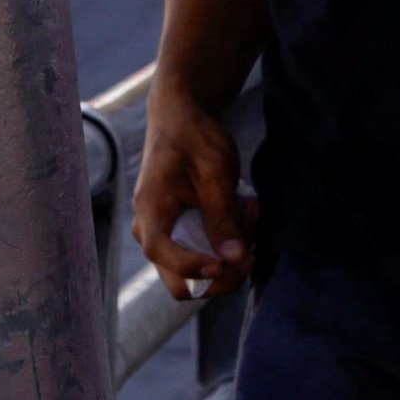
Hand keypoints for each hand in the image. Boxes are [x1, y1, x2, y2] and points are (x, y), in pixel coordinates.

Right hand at [132, 91, 256, 304]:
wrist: (180, 118)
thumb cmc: (193, 137)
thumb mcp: (214, 171)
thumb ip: (222, 216)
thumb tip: (234, 258)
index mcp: (150, 209)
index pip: (162, 253)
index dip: (194, 267)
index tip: (226, 263)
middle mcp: (149, 229)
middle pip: (179, 281)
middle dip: (220, 276)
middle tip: (250, 249)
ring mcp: (163, 234)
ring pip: (196, 274)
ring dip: (229, 257)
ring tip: (249, 213)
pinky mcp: (179, 233)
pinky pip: (204, 256)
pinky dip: (227, 245)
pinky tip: (242, 214)